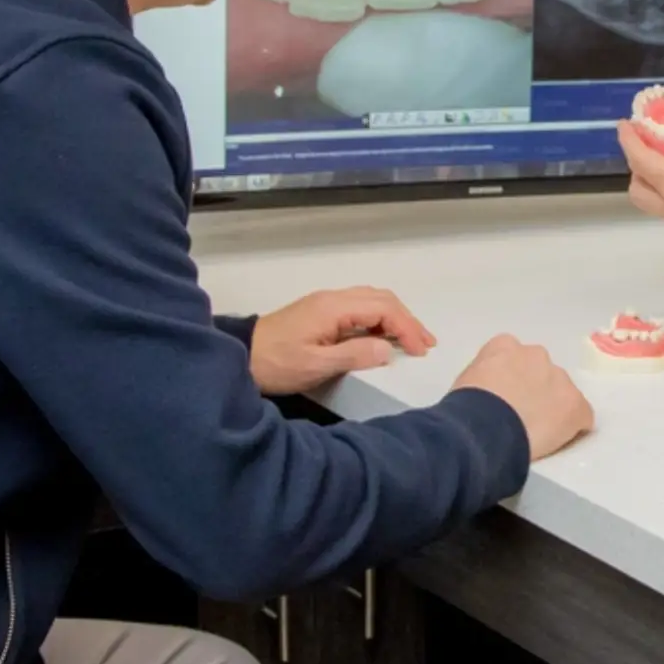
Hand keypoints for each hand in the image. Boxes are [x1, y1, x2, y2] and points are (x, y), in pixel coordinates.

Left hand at [249, 288, 435, 395]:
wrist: (238, 355)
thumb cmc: (275, 363)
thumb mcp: (315, 365)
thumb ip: (354, 355)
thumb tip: (388, 349)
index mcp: (334, 308)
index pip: (383, 309)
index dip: (407, 329)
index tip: (420, 351)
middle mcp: (333, 298)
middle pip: (382, 299)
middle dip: (407, 320)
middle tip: (426, 345)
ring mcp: (326, 303)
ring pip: (372, 300)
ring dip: (396, 318)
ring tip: (413, 341)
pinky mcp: (321, 312)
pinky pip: (360, 308)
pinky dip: (380, 319)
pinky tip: (385, 337)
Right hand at [451, 335, 594, 460]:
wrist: (483, 428)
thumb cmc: (466, 408)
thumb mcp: (467, 380)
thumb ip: (486, 375)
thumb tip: (493, 389)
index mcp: (505, 346)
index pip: (513, 358)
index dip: (511, 379)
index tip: (504, 397)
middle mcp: (536, 355)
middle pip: (541, 372)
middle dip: (535, 391)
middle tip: (520, 416)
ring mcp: (560, 379)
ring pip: (562, 393)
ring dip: (553, 408)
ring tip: (535, 432)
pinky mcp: (576, 405)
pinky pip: (581, 416)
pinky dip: (572, 428)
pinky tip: (556, 441)